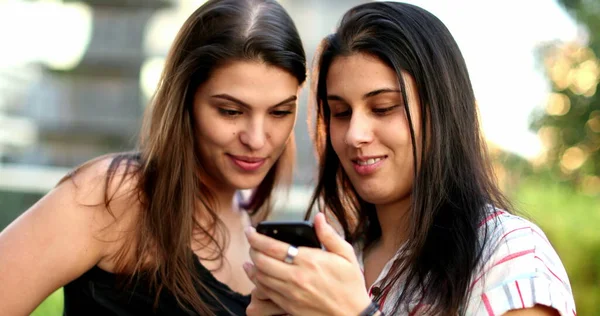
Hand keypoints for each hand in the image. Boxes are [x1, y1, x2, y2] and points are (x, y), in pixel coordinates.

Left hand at [244, 213, 371, 315]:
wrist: (352, 315)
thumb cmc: (351, 285)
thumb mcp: (346, 255)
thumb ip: (329, 235)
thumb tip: (319, 217)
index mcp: (309, 261)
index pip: (273, 246)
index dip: (257, 237)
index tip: (251, 230)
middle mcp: (296, 277)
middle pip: (261, 261)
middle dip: (252, 248)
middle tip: (251, 241)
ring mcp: (291, 293)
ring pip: (260, 277)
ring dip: (251, 265)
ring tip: (250, 257)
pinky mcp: (288, 306)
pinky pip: (265, 291)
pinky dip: (256, 281)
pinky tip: (256, 274)